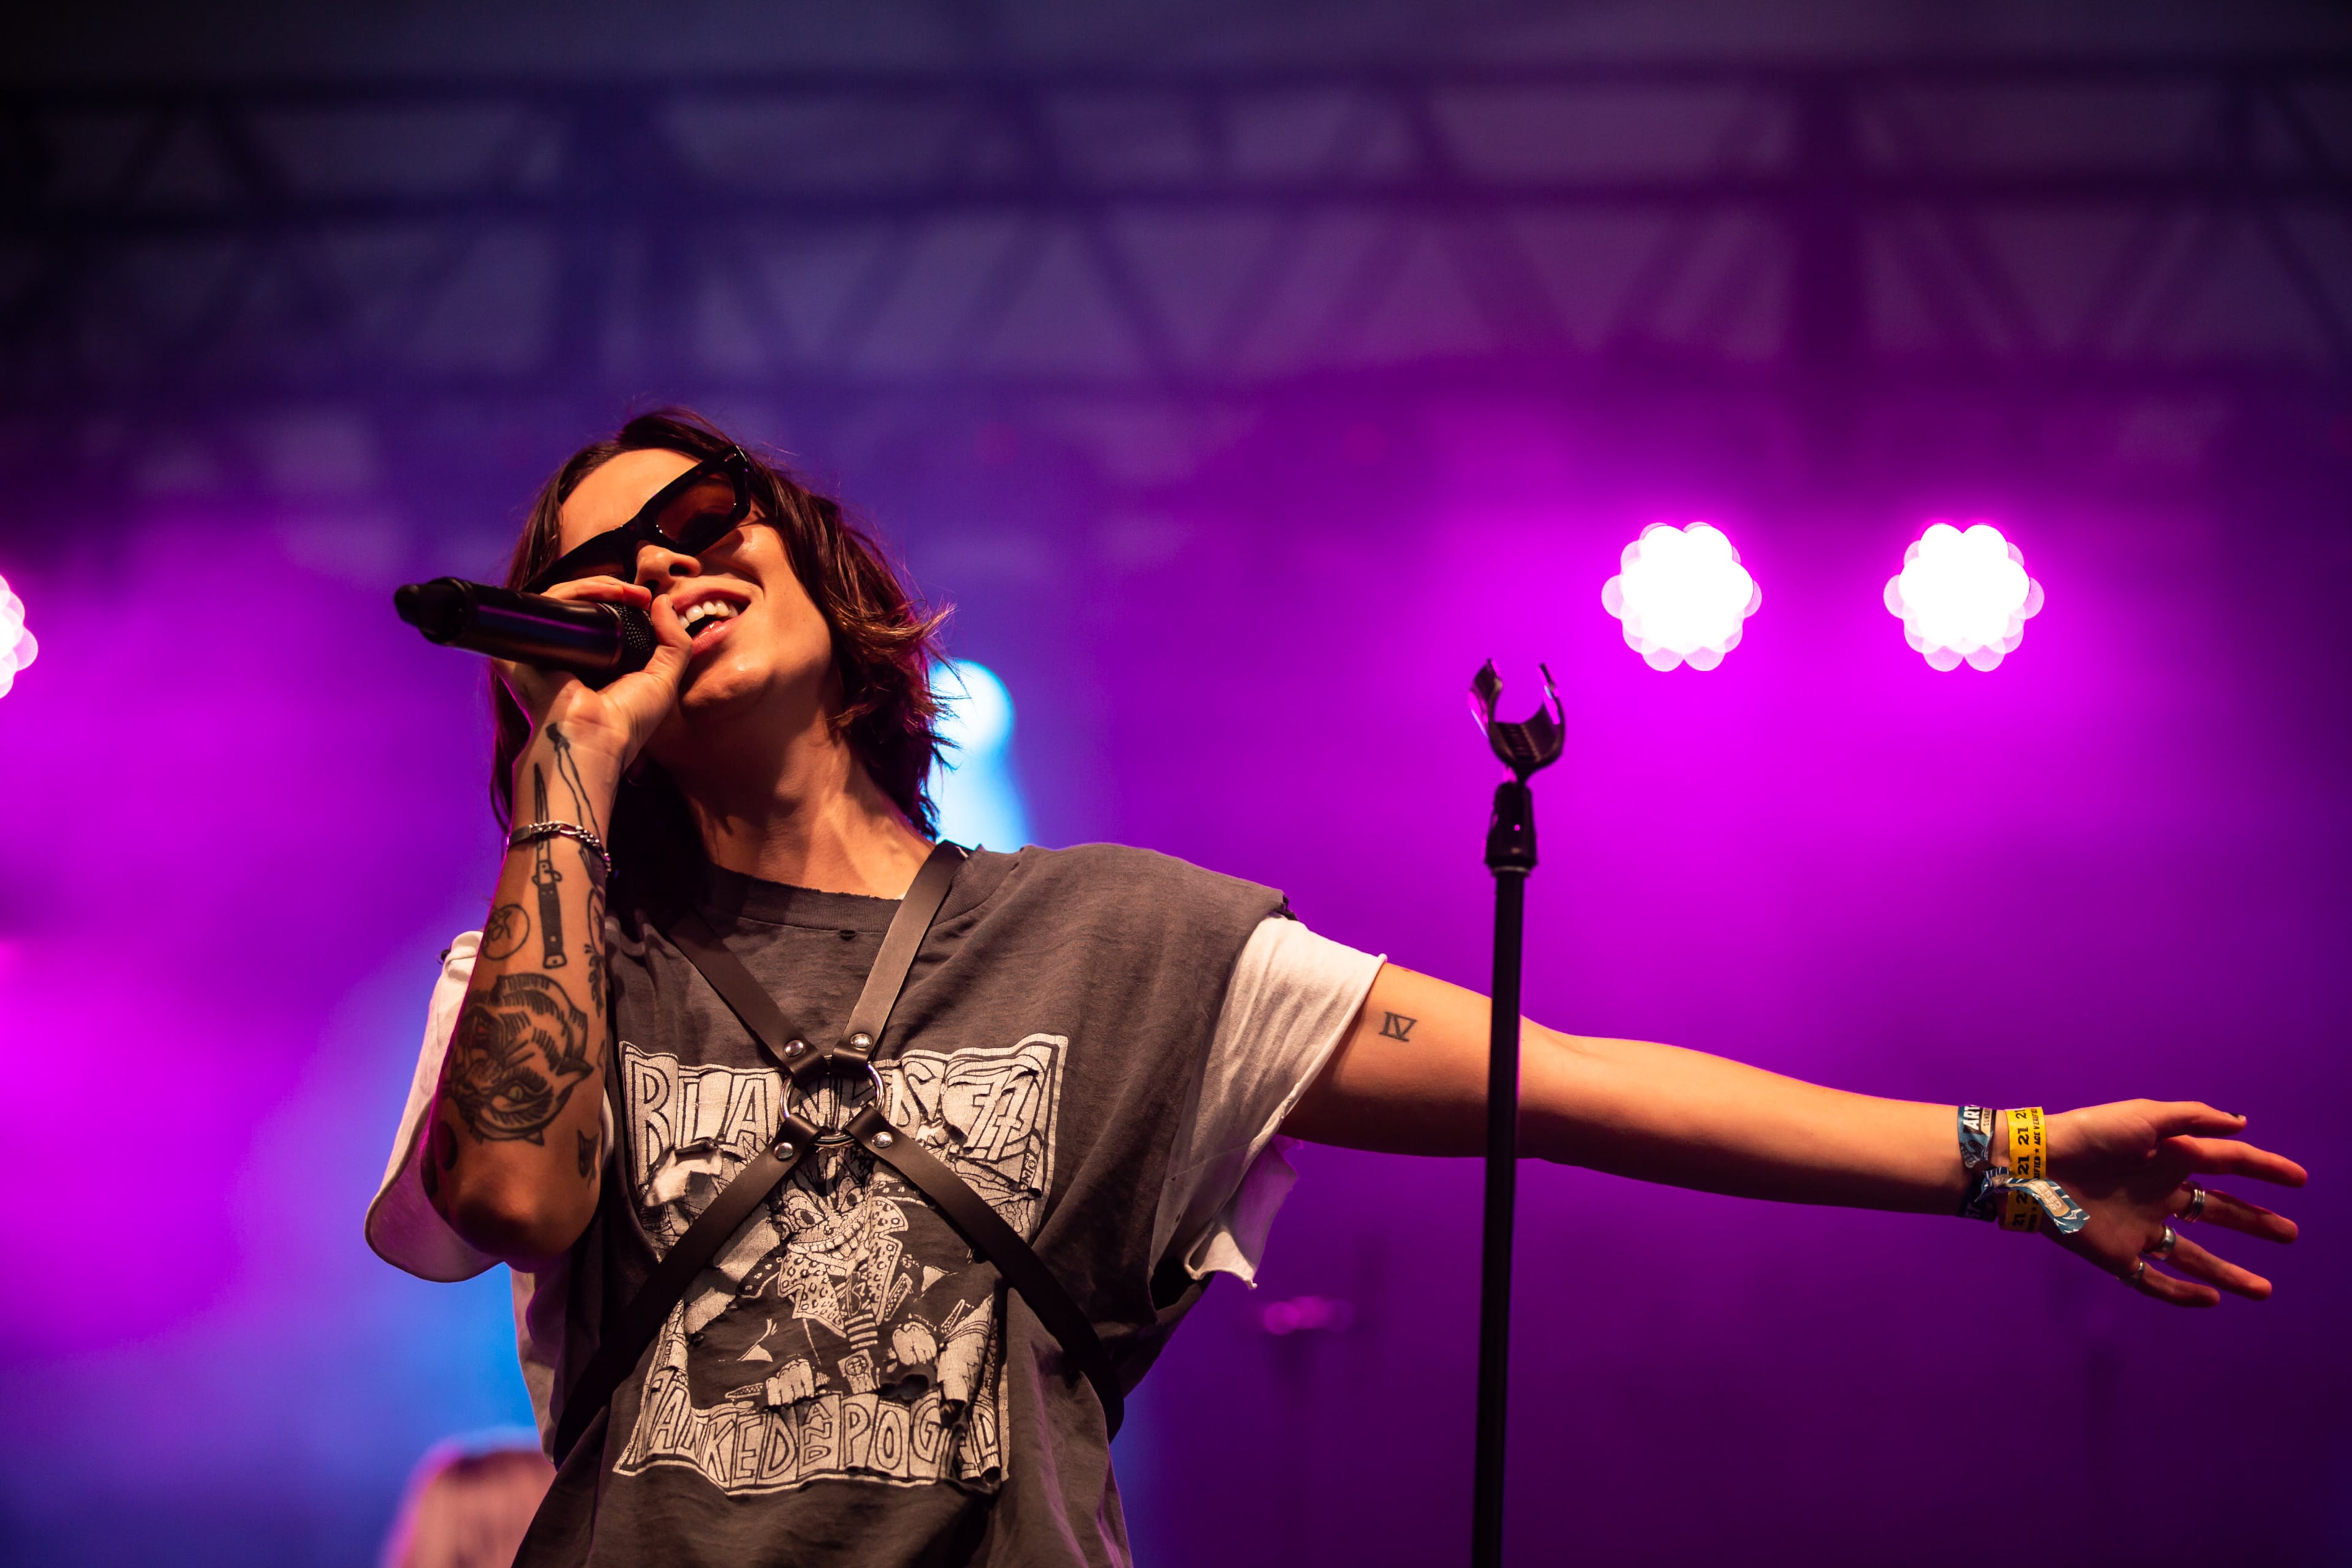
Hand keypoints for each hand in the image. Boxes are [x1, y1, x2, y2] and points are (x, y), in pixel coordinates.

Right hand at [494, 576, 693, 776]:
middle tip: (638, 592)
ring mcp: (542, 649)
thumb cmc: (627, 721)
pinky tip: (596, 593)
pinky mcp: (522, 647)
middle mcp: (565, 653)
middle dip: (611, 589)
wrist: (592, 739)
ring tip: (623, 591)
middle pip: (581, 604)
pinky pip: (543, 607)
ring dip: (594, 586)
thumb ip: (674, 642)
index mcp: (593, 661)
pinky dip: (570, 593)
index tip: (646, 598)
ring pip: (562, 600)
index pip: (601, 617)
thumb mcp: (664, 679)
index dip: (622, 601)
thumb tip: (664, 601)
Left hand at [2044, 1100, 2303, 1306]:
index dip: (2263, 1169)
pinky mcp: (2116, 1253)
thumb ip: (2193, 1119)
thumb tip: (2241, 1123)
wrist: (2035, 1165)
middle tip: (2290, 1234)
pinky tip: (2212, 1301)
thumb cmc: (2089, 1134)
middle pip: (2216, 1212)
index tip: (2298, 1178)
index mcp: (2168, 1159)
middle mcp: (2158, 1194)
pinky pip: (2154, 1280)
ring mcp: (2139, 1226)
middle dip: (2254, 1222)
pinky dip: (2181, 1294)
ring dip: (2229, 1273)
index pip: (2226, 1164)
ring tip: (2265, 1290)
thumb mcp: (2144, 1116)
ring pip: (2194, 1256)